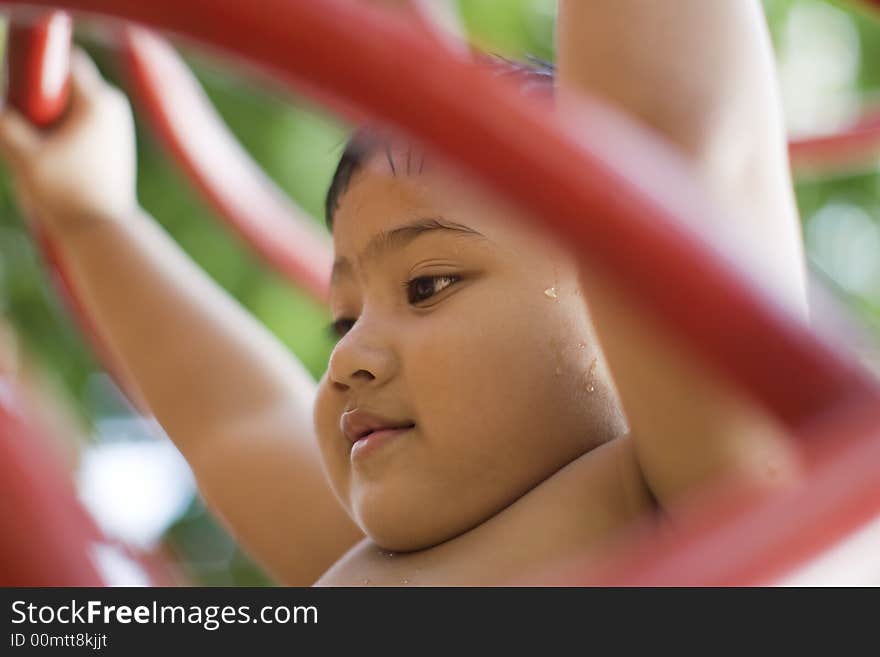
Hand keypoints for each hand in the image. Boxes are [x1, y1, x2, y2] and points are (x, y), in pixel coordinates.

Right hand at [0, 49, 137, 234]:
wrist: (101, 229)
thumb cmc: (65, 195)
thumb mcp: (23, 156)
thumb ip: (3, 123)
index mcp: (98, 101)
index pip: (63, 59)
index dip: (34, 69)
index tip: (19, 92)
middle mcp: (114, 105)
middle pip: (65, 80)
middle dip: (40, 97)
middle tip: (28, 127)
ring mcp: (117, 123)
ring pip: (71, 102)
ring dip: (50, 116)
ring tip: (43, 146)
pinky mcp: (115, 140)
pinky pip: (80, 119)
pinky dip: (61, 129)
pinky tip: (53, 153)